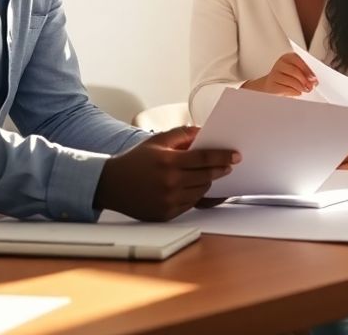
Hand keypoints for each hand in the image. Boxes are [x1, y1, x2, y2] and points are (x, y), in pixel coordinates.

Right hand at [94, 127, 238, 220]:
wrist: (111, 185)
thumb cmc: (135, 160)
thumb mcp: (156, 141)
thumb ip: (181, 134)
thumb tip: (203, 133)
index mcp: (169, 163)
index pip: (204, 158)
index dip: (223, 156)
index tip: (236, 155)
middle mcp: (170, 183)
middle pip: (206, 176)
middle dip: (220, 169)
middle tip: (228, 165)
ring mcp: (168, 201)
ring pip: (200, 192)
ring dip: (208, 183)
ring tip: (209, 174)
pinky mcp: (166, 214)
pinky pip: (189, 204)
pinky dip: (194, 195)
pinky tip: (193, 186)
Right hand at [241, 53, 316, 95]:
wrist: (271, 86)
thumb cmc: (287, 78)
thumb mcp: (296, 72)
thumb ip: (305, 74)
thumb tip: (313, 81)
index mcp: (287, 57)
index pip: (297, 60)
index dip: (307, 70)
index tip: (314, 78)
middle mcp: (280, 64)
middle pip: (294, 71)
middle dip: (305, 80)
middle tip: (310, 87)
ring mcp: (274, 74)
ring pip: (291, 81)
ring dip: (301, 87)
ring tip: (305, 90)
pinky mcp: (271, 85)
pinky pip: (285, 89)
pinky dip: (294, 92)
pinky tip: (297, 92)